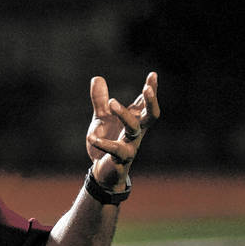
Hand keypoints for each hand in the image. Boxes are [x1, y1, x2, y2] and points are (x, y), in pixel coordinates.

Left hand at [86, 72, 159, 187]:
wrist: (103, 171)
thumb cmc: (107, 141)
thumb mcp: (101, 118)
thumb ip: (100, 100)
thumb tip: (97, 77)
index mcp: (134, 121)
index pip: (145, 104)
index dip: (151, 90)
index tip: (153, 74)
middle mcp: (136, 132)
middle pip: (151, 116)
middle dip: (151, 101)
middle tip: (146, 88)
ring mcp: (130, 145)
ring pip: (134, 129)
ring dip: (124, 114)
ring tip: (111, 102)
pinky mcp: (121, 158)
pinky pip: (115, 149)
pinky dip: (103, 143)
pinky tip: (91, 137)